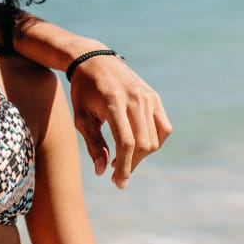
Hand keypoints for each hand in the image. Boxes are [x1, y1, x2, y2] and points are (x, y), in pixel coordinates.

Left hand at [68, 53, 170, 187]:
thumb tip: (103, 171)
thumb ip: (93, 144)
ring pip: (155, 138)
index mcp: (114, 103)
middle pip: (143, 143)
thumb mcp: (81, 117)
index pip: (126, 142)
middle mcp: (135, 99)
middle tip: (117, 174)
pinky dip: (154, 142)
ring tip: (124, 160)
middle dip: (132, 164)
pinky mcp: (154, 97)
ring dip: (142, 156)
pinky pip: (163, 127)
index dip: (124, 166)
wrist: (94, 60)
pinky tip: (138, 147)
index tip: (118, 183)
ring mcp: (148, 97)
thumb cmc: (83, 92)